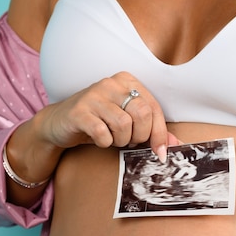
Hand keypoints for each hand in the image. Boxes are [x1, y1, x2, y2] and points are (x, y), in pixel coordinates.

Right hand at [36, 71, 178, 160]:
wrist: (59, 123)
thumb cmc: (98, 122)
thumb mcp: (127, 123)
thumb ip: (152, 131)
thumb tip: (177, 146)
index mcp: (127, 81)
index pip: (154, 108)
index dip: (159, 134)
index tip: (159, 153)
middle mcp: (111, 83)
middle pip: (142, 114)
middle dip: (140, 136)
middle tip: (129, 142)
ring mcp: (94, 95)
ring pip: (123, 124)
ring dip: (120, 140)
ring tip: (112, 138)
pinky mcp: (79, 111)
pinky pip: (102, 132)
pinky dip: (104, 142)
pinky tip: (99, 139)